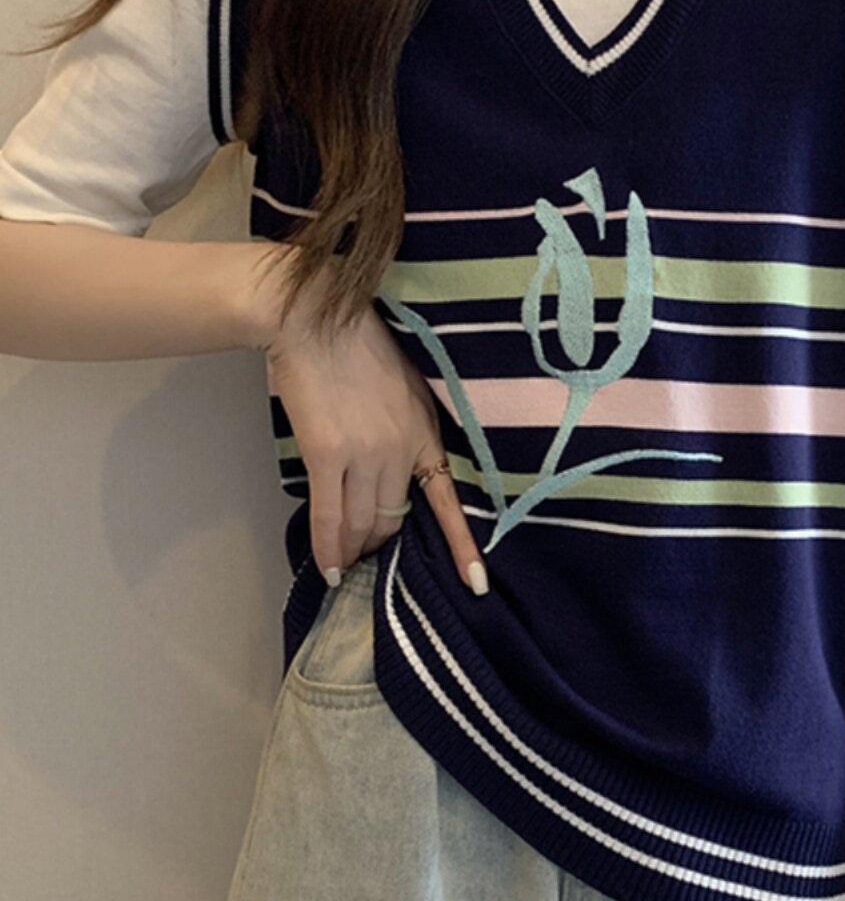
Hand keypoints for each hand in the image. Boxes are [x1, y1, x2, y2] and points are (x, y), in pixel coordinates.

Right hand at [253, 256, 486, 591]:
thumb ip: (406, 430)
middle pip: (394, 518)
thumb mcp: (404, 386)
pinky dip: (327, 548)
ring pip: (363, 523)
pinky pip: (330, 517)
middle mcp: (402, 448)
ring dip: (354, 548)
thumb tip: (396, 473)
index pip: (449, 500)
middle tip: (367, 552)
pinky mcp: (328, 454)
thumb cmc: (355, 345)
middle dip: (380, 541)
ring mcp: (366, 453)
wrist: (311, 317)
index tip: (476, 583)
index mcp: (427, 431)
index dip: (462, 546)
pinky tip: (329, 571)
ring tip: (345, 561)